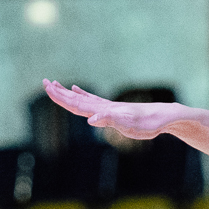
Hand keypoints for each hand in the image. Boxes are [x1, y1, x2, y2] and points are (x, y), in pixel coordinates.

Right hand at [42, 80, 179, 141]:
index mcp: (103, 110)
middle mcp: (103, 106)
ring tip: (56, 84)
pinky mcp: (114, 109)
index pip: (77, 104)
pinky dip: (82, 95)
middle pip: (76, 99)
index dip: (61, 97)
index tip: (48, 88)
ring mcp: (108, 107)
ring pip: (82, 98)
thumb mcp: (128, 125)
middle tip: (45, 82)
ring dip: (68, 93)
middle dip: (60, 93)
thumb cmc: (147, 123)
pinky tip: (77, 90)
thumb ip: (109, 121)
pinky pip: (92, 101)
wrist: (164, 116)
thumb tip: (90, 120)